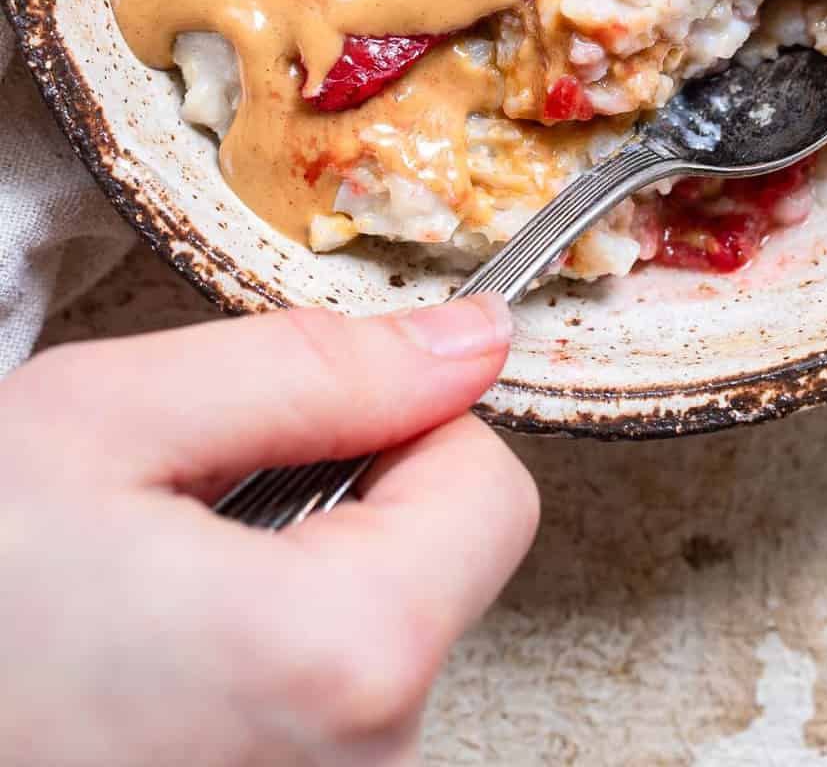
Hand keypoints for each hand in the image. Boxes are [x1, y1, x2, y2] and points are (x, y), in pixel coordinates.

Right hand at [0, 294, 534, 766]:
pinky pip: (316, 715)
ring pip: (374, 641)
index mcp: (341, 659)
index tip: (296, 425)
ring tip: (140, 601)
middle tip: (179, 518)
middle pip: (438, 571)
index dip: (402, 424)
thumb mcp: (104, 423)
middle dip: (337, 509)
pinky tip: (141, 671)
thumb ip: (312, 371)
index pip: (494, 489)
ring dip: (286, 591)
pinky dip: (256, 671)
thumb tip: (468, 340)